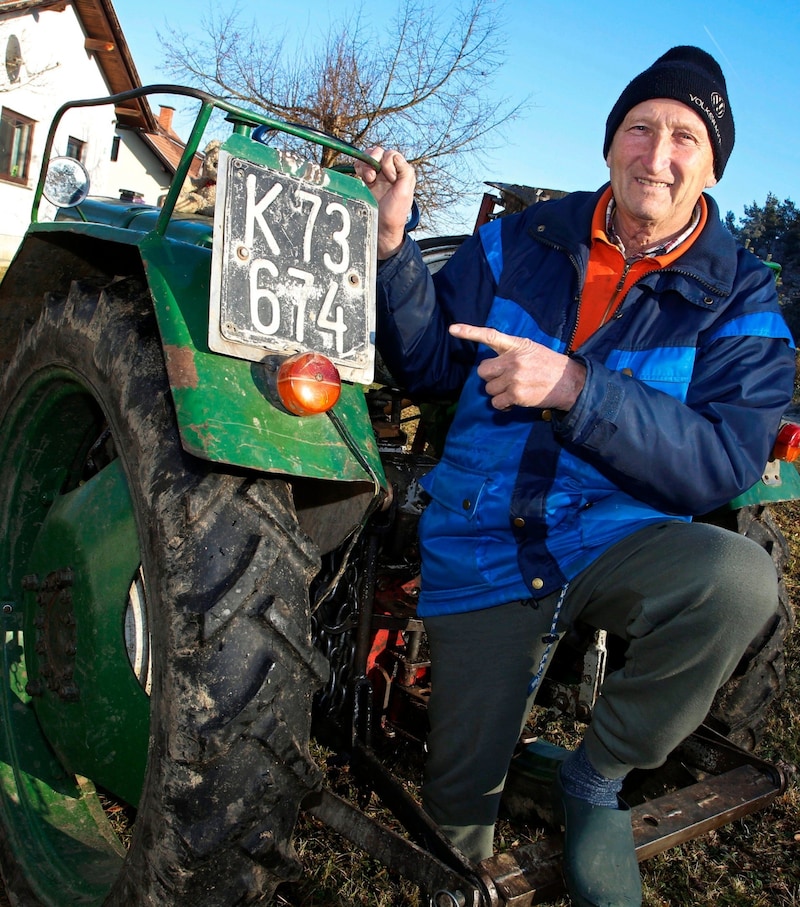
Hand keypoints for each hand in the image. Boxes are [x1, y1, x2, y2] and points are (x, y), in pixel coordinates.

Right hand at [354, 147, 415, 258]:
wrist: (381, 230)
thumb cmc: (394, 214)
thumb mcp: (405, 192)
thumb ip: (405, 171)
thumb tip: (394, 156)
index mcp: (400, 173)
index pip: (391, 154)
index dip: (388, 163)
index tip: (390, 179)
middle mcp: (389, 173)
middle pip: (378, 153)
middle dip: (374, 160)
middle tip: (373, 177)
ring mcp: (376, 177)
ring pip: (367, 157)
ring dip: (365, 164)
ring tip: (368, 179)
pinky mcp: (365, 182)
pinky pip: (359, 166)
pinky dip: (358, 168)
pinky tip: (362, 179)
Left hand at [449, 323, 586, 410]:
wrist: (569, 382)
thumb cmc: (548, 365)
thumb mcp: (531, 349)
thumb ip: (511, 352)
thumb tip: (492, 366)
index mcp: (516, 345)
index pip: (490, 336)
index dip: (469, 332)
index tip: (452, 329)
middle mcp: (513, 360)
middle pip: (483, 371)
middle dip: (490, 377)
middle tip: (504, 379)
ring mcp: (514, 378)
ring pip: (489, 389)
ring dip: (498, 392)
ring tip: (514, 389)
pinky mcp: (516, 395)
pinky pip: (496, 403)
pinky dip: (502, 405)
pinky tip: (514, 401)